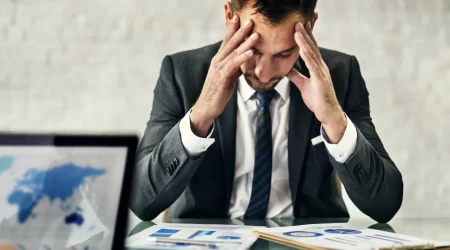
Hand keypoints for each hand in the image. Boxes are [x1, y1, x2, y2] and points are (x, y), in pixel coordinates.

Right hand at [190, 15, 258, 136]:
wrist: (207, 107)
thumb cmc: (218, 92)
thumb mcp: (229, 77)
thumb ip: (236, 67)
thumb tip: (246, 59)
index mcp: (219, 60)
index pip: (227, 42)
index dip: (233, 30)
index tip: (240, 18)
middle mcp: (217, 61)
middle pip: (230, 43)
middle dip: (240, 31)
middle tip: (250, 20)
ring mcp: (218, 69)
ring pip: (233, 53)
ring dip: (245, 43)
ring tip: (255, 35)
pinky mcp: (221, 77)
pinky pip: (233, 65)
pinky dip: (242, 58)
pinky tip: (251, 53)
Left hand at [287, 21, 345, 142]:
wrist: (328, 113)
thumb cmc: (318, 100)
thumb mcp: (303, 85)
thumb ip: (296, 75)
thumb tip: (286, 68)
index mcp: (317, 67)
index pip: (310, 49)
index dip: (305, 37)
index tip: (299, 26)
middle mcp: (321, 67)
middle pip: (312, 47)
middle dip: (305, 33)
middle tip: (298, 21)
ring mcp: (321, 73)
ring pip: (312, 53)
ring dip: (304, 41)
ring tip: (297, 30)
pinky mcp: (321, 80)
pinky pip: (313, 66)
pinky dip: (307, 56)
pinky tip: (301, 48)